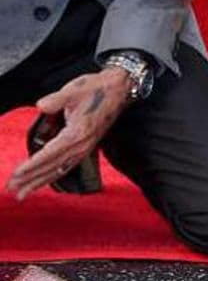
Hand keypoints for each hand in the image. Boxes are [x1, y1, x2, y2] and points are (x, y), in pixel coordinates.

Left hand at [7, 68, 131, 200]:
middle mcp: (82, 144)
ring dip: (41, 182)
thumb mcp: (74, 90)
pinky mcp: (87, 146)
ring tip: (24, 192)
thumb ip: (55, 100)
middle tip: (13, 189)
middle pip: (53, 167)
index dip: (32, 165)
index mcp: (78, 132)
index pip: (50, 154)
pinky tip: (46, 180)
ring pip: (60, 170)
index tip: (16, 174)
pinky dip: (55, 176)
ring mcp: (86, 147)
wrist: (120, 89)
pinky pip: (68, 166)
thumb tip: (41, 105)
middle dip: (31, 179)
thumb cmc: (97, 88)